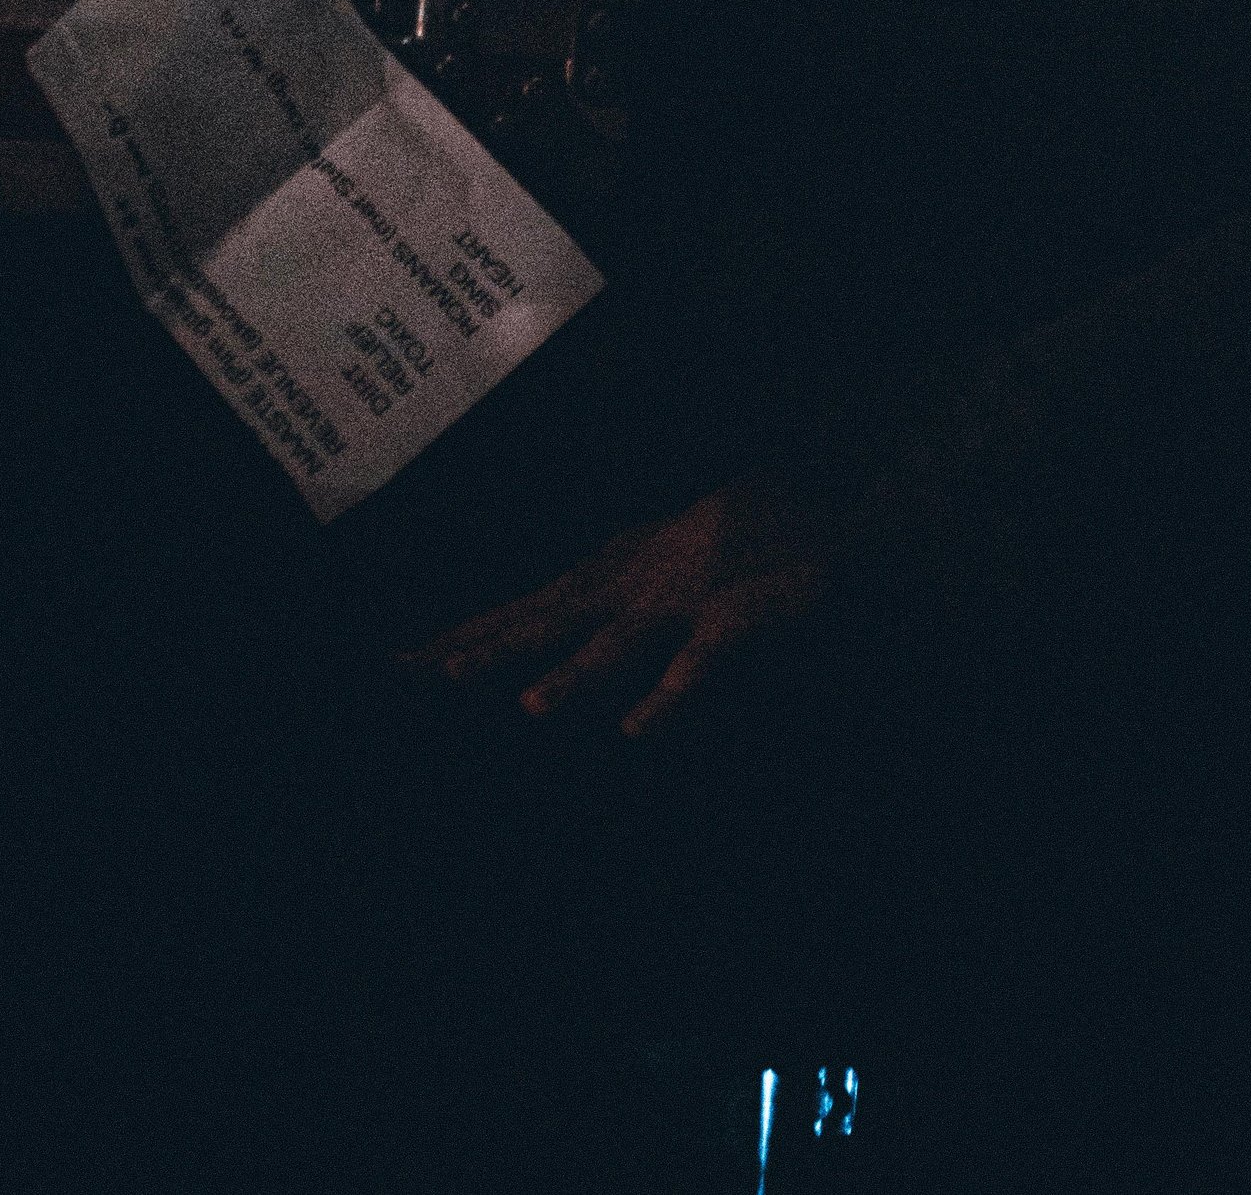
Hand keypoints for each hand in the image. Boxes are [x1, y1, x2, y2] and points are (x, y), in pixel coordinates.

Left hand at [406, 476, 840, 740]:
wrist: (848, 517)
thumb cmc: (760, 543)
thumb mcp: (677, 562)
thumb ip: (621, 587)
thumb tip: (563, 611)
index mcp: (624, 567)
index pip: (532, 604)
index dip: (470, 633)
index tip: (401, 663)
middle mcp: (643, 574)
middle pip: (552, 616)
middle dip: (488, 648)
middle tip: (418, 677)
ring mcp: (693, 590)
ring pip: (622, 640)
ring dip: (577, 676)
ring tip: (530, 711)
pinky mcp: (745, 611)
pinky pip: (704, 659)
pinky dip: (673, 694)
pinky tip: (641, 733)